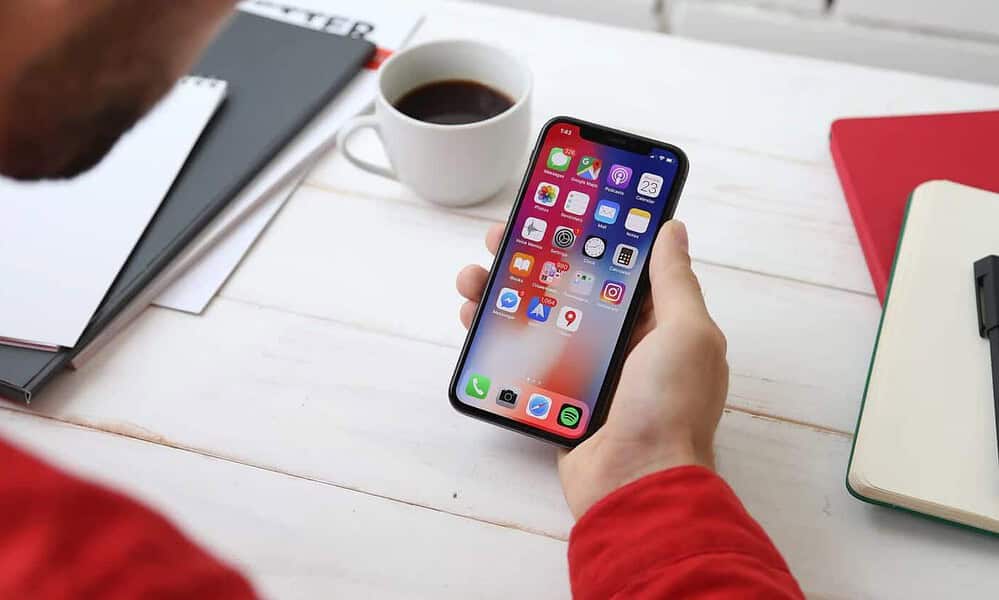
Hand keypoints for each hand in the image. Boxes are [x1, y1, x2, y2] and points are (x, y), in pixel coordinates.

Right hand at [456, 220, 728, 518]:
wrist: (636, 483)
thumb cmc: (670, 407)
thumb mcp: (687, 333)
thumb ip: (674, 280)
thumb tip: (672, 229)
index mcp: (656, 324)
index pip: (617, 266)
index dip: (586, 236)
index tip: (555, 211)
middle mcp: (621, 343)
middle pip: (567, 287)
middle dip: (532, 260)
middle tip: (500, 240)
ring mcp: (586, 370)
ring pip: (537, 319)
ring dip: (503, 294)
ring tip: (474, 279)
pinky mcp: (556, 395)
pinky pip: (522, 358)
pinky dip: (496, 338)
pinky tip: (474, 321)